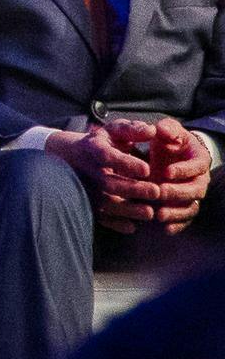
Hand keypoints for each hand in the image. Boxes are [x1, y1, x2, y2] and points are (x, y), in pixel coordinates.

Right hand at [44, 124, 159, 232]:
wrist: (68, 157)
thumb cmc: (100, 143)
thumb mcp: (113, 130)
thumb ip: (132, 130)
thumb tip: (152, 131)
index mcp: (93, 149)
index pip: (107, 156)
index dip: (125, 163)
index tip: (146, 168)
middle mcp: (87, 171)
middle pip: (109, 183)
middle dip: (133, 189)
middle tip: (156, 191)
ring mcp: (86, 189)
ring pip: (105, 203)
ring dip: (127, 210)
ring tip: (150, 213)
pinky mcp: (87, 203)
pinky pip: (100, 217)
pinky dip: (114, 223)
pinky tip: (132, 226)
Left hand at [122, 116, 211, 232]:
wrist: (169, 154)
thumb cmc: (168, 141)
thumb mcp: (167, 131)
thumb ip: (166, 128)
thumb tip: (162, 129)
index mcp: (199, 160)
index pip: (196, 166)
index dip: (183, 170)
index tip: (166, 171)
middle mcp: (200, 180)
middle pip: (195, 190)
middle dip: (177, 192)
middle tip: (159, 192)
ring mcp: (192, 195)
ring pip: (191, 207)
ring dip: (176, 212)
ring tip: (159, 214)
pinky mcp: (184, 206)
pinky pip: (185, 219)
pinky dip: (177, 225)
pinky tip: (165, 230)